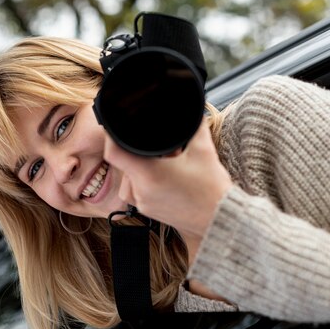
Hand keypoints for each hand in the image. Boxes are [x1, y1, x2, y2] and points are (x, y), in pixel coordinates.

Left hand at [104, 118, 232, 242]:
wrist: (218, 221)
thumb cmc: (211, 189)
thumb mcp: (204, 150)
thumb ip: (193, 125)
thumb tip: (189, 107)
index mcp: (149, 174)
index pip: (114, 152)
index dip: (111, 136)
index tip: (116, 127)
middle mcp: (140, 191)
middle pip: (122, 161)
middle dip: (136, 150)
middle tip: (160, 149)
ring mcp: (141, 203)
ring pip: (127, 175)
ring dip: (140, 165)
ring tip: (165, 163)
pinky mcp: (146, 210)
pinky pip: (134, 188)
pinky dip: (143, 178)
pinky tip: (163, 175)